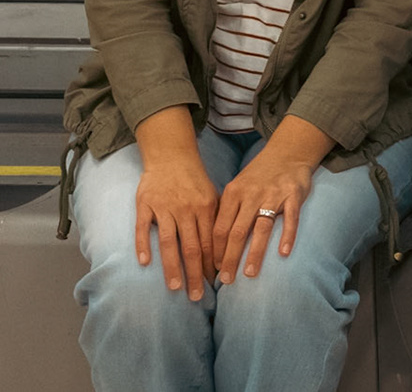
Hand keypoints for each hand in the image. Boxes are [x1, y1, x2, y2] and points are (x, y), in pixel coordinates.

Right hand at [133, 152, 218, 298]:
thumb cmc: (195, 181)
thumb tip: (225, 250)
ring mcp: (165, 207)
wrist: (172, 156)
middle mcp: (187, 209)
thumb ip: (216, 220)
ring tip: (175, 287)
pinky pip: (143, 227)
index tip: (215, 284)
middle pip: (192, 247)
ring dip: (172, 266)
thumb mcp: (214, 195)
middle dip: (196, 273)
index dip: (212, 264)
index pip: (210, 242)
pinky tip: (145, 262)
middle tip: (196, 296)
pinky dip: (143, 244)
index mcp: (206, 208)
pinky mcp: (145, 204)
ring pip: (169, 242)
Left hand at [212, 141, 319, 283]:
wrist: (288, 152)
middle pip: (237, 231)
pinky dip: (287, 236)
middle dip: (230, 258)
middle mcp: (252, 194)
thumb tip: (210, 242)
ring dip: (255, 253)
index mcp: (233, 193)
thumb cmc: (258, 175)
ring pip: (261, 228)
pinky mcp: (294, 195)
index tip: (213, 269)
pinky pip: (290, 219)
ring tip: (250, 274)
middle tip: (226, 280)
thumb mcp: (237, 187)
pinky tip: (283, 253)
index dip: (215, 250)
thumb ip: (227, 210)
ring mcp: (273, 195)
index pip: (220, 227)